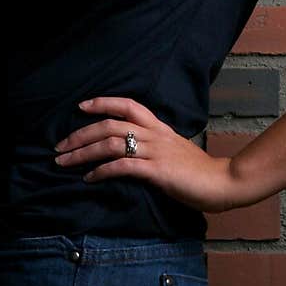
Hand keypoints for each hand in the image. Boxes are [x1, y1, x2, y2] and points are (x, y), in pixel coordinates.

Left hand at [54, 96, 242, 213]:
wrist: (224, 183)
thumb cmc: (200, 172)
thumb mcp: (176, 152)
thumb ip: (156, 148)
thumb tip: (134, 153)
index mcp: (160, 128)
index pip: (129, 105)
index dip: (103, 102)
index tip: (81, 106)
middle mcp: (155, 135)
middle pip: (110, 125)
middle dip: (80, 134)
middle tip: (60, 147)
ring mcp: (156, 152)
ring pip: (111, 144)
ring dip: (83, 153)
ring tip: (65, 163)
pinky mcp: (157, 171)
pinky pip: (122, 166)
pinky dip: (101, 171)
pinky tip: (89, 178)